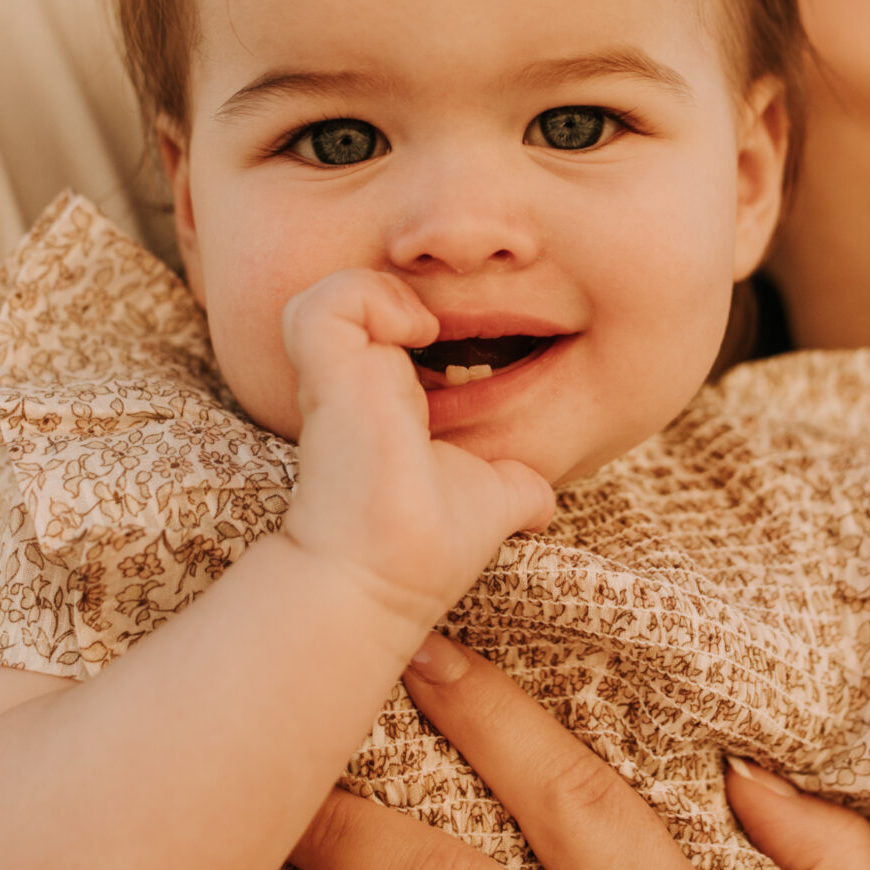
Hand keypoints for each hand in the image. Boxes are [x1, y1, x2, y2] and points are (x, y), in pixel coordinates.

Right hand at [282, 269, 554, 627]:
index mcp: (384, 402)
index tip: (456, 341)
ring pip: (331, 292)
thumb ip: (514, 489)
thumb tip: (542, 507)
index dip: (418, 317)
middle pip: (358, 301)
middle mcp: (352, 384)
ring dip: (382, 292)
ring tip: (424, 327)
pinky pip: (329, 298)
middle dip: (405, 294)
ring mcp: (335, 376)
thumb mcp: (488, 500)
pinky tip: (415, 332)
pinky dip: (373, 297)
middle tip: (441, 326)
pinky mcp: (327, 371)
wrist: (390, 577)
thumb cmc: (429, 550)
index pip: (386, 330)